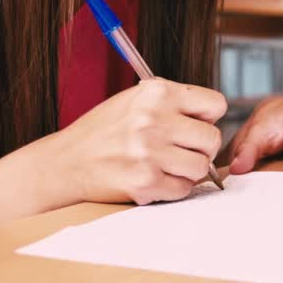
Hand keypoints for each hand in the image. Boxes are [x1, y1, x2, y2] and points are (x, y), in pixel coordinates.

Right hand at [46, 78, 225, 204]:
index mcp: (156, 93)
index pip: (216, 104)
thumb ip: (173, 103)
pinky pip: (183, 189)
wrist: (66, 162)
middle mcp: (154, 119)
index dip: (208, 118)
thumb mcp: (135, 100)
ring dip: (189, 170)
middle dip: (202, 148)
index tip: (194, 125)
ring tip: (168, 165)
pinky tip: (156, 178)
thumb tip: (212, 117)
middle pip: (212, 139)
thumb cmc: (104, 131)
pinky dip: (174, 187)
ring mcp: (150, 152)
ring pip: (201, 167)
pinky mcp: (145, 182)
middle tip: (183, 150)